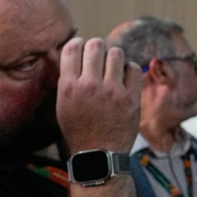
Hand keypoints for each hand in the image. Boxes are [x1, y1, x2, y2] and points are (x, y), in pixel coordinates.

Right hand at [57, 37, 141, 153]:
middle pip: (96, 45)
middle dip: (98, 47)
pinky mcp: (131, 98)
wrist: (99, 153)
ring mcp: (113, 91)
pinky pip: (133, 68)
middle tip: (100, 57)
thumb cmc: (79, 129)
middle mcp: (90, 86)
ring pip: (116, 53)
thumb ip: (68, 78)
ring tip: (112, 68)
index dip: (79, 43)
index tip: (83, 47)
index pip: (73, 47)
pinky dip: (129, 69)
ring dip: (114, 57)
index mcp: (69, 86)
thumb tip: (74, 52)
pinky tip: (124, 78)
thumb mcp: (63, 103)